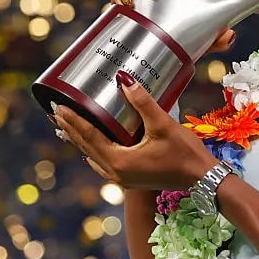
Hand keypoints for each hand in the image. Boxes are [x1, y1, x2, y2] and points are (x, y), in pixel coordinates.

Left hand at [54, 70, 218, 190]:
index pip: (89, 136)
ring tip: (66, 127)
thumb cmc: (185, 153)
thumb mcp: (163, 125)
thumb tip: (124, 79)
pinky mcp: (131, 178)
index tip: (59, 106)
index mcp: (119, 161)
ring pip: (93, 156)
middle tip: (55, 112)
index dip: (73, 120)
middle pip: (86, 146)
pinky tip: (92, 147)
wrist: (202, 179)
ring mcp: (122, 178)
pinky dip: (94, 150)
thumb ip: (142, 102)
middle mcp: (116, 173)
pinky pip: (104, 163)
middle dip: (71, 129)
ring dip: (80, 139)